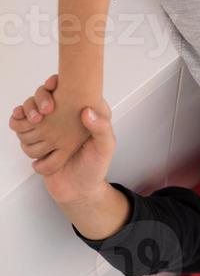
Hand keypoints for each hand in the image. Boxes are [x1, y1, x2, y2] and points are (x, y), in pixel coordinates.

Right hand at [9, 75, 114, 203]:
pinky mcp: (37, 137)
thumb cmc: (94, 168)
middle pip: (45, 95)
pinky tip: (19, 122)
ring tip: (34, 120)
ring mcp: (51, 126)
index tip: (53, 85)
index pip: (70, 87)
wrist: (77, 191)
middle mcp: (67, 116)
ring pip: (31, 108)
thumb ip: (101, 129)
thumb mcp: (105, 148)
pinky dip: (18, 122)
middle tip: (44, 111)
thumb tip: (87, 112)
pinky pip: (22, 124)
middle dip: (39, 98)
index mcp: (86, 112)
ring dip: (28, 110)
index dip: (58, 83)